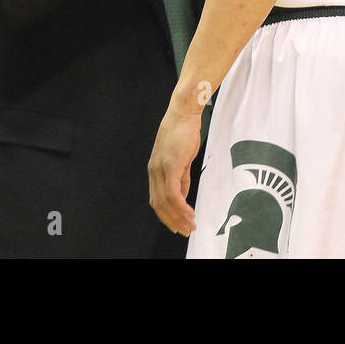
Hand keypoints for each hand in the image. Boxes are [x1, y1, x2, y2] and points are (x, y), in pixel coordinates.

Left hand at [148, 96, 202, 235]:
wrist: (184, 112)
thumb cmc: (184, 131)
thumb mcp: (182, 157)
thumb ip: (182, 177)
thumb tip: (183, 194)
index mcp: (155, 169)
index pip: (156, 199)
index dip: (166, 215)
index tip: (177, 225)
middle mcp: (154, 170)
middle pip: (158, 204)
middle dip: (171, 221)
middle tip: (185, 231)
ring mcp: (161, 168)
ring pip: (166, 201)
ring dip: (178, 217)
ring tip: (191, 226)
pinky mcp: (171, 165)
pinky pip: (173, 192)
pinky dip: (181, 206)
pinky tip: (190, 213)